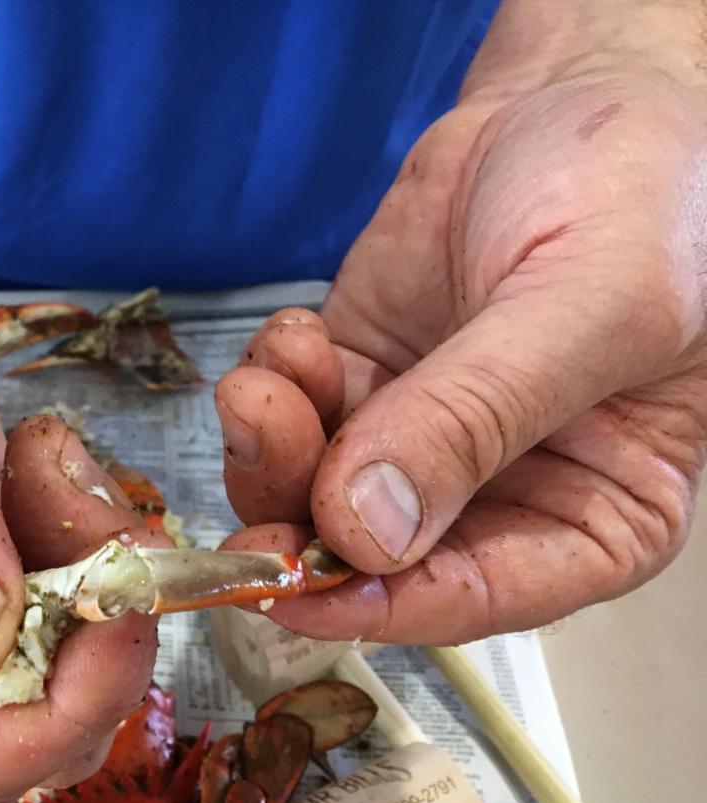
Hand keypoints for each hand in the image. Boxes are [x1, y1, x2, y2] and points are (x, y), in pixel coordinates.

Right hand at [0, 113, 154, 802]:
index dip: (40, 716)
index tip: (108, 598)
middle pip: (1, 730)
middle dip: (88, 641)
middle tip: (99, 506)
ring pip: (42, 660)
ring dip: (91, 573)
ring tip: (56, 452)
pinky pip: (50, 585)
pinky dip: (83, 533)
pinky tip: (50, 451)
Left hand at [216, 65, 706, 642]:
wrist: (575, 100)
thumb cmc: (638, 199)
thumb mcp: (588, 306)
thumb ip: (479, 417)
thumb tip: (367, 530)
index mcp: (596, 515)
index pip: (479, 594)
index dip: (383, 602)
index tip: (294, 585)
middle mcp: (498, 498)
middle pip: (375, 555)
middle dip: (302, 516)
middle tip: (262, 451)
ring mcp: (417, 441)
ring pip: (314, 491)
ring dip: (276, 445)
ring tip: (274, 373)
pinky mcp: (359, 382)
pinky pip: (292, 417)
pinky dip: (273, 389)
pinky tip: (295, 334)